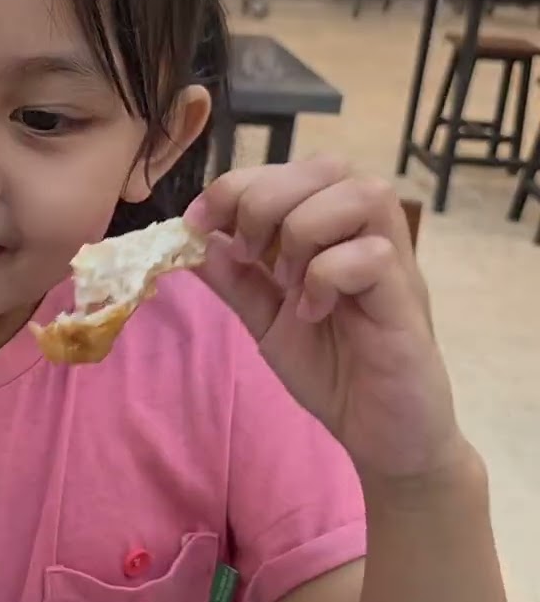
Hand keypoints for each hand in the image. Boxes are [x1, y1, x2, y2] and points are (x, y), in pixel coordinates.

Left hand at [184, 157, 464, 480]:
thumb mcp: (266, 320)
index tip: (199, 222)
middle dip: (266, 198)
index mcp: (335, 232)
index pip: (295, 169)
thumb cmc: (333, 370)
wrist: (382, 436)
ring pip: (362, 194)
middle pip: (329, 166)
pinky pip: (374, 256)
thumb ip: (235, 280)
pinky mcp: (406, 304)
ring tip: (283, 278)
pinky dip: (327, 276)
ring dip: (304, 228)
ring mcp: (395, 265)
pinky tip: (311, 312)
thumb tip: (195, 240)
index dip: (240, 184)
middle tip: (246, 252)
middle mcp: (370, 236)